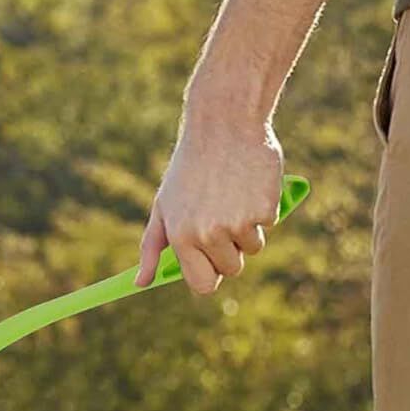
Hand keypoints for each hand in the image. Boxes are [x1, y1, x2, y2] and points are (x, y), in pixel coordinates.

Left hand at [137, 115, 283, 294]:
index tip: (212, 265)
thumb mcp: (163, 206)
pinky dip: (264, 209)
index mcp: (182, 238)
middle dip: (230, 252)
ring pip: (253, 248)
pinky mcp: (265, 209)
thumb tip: (140, 283)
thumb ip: (151, 248)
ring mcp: (239, 223)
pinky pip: (269, 224)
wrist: (223, 126)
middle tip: (222, 220)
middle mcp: (209, 235)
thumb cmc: (189, 169)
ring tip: (233, 198)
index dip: (210, 276)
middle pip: (231, 269)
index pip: (203, 284)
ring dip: (248, 229)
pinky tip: (249, 185)